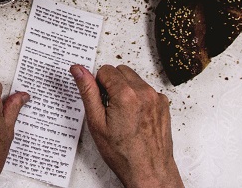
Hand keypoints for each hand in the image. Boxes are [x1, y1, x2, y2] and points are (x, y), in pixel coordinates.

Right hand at [71, 64, 184, 187]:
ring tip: (122, 114)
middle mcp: (144, 93)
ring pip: (134, 79)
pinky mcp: (163, 104)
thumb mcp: (97, 123)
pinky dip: (139, 98)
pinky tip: (134, 117)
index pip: (106, 70)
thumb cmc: (123, 154)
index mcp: (126, 95)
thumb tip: (79, 70)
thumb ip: (88, 91)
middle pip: (121, 71)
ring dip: (126, 89)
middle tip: (109, 108)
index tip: (100, 100)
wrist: (149, 171)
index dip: (98, 85)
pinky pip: (146, 90)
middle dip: (112, 84)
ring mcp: (156, 98)